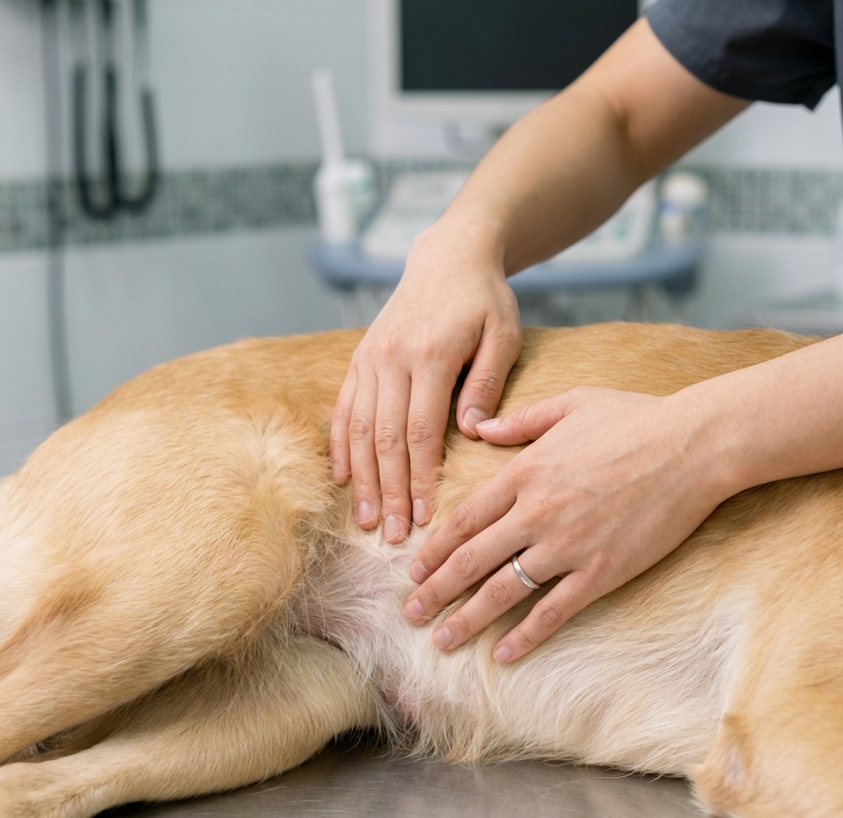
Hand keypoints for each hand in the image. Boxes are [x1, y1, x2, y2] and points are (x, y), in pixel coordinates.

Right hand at [329, 225, 521, 542]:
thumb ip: (484, 385)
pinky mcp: (360, 359)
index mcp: (429, 356)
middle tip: (395, 536)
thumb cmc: (484, 301)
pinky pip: (343, 409)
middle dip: (390, 492)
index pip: (420, 432)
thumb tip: (472, 435)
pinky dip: (340, 447)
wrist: (448, 257)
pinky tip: (343, 480)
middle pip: (384, 439)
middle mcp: (391, 359)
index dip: (421, 479)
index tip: (425, 518)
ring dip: (362, 480)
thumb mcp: (502, 336)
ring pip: (358, 430)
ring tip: (367, 521)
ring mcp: (370, 359)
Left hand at [402, 385, 729, 660]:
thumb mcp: (570, 404)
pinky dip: (525, 635)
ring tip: (441, 640)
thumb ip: (519, 421)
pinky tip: (502, 653)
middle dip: (436, 590)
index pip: (465, 520)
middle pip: (471, 559)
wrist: (693, 445)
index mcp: (524, 473)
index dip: (435, 549)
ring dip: (467, 618)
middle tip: (409, 614)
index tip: (414, 571)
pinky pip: (554, 610)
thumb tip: (479, 425)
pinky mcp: (601, 571)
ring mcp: (567, 546)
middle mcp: (536, 513)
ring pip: (503, 590)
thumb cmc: (634, 419)